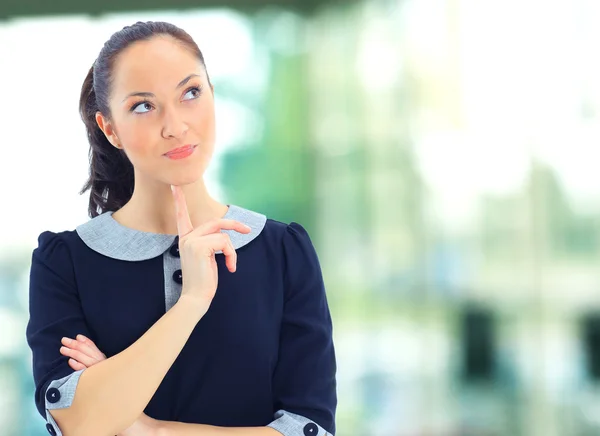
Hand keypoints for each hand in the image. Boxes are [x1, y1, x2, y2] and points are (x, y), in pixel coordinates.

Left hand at [60, 335, 159, 435]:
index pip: (98, 354)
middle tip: (65, 339)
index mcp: (113, 372)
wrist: (137, 426)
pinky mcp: (105, 389)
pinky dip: (80, 368)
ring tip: (63, 348)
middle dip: (77, 346)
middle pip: (92, 355)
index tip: (78, 337)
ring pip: (89, 363)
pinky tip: (71, 363)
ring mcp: (108, 381)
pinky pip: (89, 376)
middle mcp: (111, 373)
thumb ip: (106, 381)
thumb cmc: (124, 409)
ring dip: (75, 354)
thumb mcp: (114, 391)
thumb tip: (92, 376)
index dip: (88, 345)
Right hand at [170, 185, 250, 309]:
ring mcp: (191, 241)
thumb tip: (223, 235)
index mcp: (186, 239)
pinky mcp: (199, 247)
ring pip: (223, 235)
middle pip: (216, 221)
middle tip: (248, 229)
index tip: (175, 185)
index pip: (181, 216)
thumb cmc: (203, 281)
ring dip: (231, 251)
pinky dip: (231, 255)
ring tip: (229, 265)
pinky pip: (225, 243)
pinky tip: (228, 268)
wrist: (195, 298)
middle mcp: (186, 237)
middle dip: (235, 224)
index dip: (180, 201)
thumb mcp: (206, 257)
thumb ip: (210, 242)